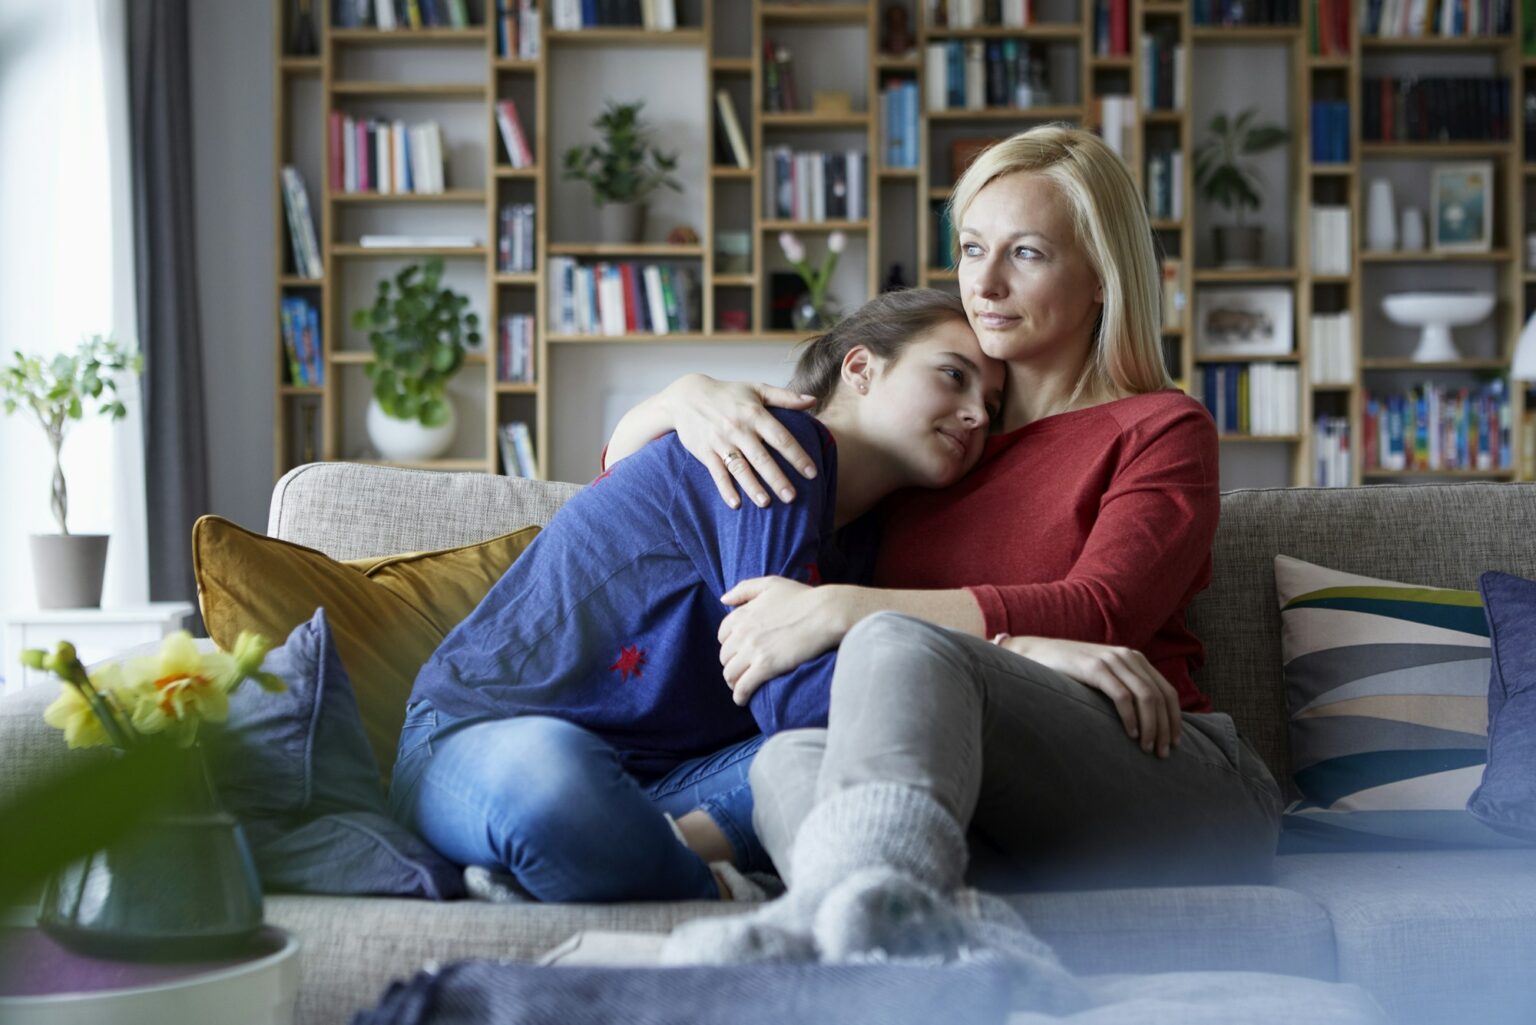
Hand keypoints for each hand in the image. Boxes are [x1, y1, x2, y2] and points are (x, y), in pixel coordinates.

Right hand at [662, 375, 817, 508]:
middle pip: (761, 458)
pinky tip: (736, 504)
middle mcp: (738, 429)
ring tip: (766, 504)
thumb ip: (785, 397)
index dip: (797, 456)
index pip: (780, 438)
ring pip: (739, 468)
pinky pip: (717, 473)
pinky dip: (725, 489)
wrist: (686, 396)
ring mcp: (721, 442)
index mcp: (755, 414)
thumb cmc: (727, 394)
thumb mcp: (756, 389)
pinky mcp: (705, 452)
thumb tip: (813, 401)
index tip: (811, 473)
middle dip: (777, 478)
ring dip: (752, 487)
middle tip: (792, 497)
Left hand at [718, 578, 850, 704]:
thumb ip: (744, 589)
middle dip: (731, 664)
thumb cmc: (803, 598)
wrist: (826, 613)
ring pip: (730, 673)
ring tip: (740, 687)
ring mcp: (753, 650)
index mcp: (742, 614)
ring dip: (733, 682)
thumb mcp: (771, 584)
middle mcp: (743, 632)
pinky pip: (743, 686)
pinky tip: (742, 700)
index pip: (723, 635)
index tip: (739, 651)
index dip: (730, 645)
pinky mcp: (766, 666)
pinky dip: (739, 695)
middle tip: (742, 671)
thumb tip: (723, 599)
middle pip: (725, 656)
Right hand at [994, 635, 1181, 757]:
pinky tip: (1130, 734)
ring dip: (1151, 726)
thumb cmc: (1069, 672)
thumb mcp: (1103, 677)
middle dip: (1165, 727)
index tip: (1174, 743)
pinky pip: (1122, 696)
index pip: (1167, 691)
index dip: (1174, 719)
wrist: (1035, 653)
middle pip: (1160, 696)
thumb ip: (1124, 687)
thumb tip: (1147, 722)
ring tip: (1147, 748)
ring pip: (1146, 696)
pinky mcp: (1094, 668)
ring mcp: (1111, 660)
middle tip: (1162, 753)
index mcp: (1134, 658)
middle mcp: (1128, 656)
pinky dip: (1131, 717)